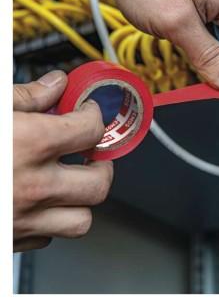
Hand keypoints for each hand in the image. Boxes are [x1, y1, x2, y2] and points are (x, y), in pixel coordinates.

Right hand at [13, 71, 113, 251]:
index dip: (93, 116)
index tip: (87, 113)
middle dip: (101, 165)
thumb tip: (55, 85)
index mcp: (28, 144)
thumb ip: (25, 96)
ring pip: (81, 220)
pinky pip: (47, 236)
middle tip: (91, 152)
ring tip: (72, 181)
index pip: (90, 130)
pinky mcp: (7, 242)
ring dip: (82, 200)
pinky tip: (38, 202)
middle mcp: (31, 186)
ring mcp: (20, 219)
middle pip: (98, 183)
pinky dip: (51, 219)